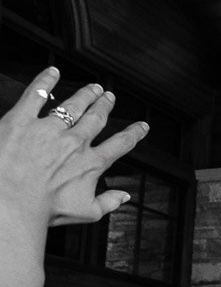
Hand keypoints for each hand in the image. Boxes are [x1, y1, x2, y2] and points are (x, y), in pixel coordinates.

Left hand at [0, 68, 147, 229]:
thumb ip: (109, 203)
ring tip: (92, 88)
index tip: (141, 127)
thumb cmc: (45, 210)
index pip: (119, 145)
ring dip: (85, 95)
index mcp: (90, 164)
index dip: (133, 134)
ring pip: (72, 105)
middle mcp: (74, 142)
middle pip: (96, 119)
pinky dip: (45, 82)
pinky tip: (53, 74)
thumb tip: (124, 197)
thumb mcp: (86, 213)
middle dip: (104, 106)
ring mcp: (49, 129)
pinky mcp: (22, 120)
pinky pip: (36, 95)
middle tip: (109, 97)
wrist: (12, 201)